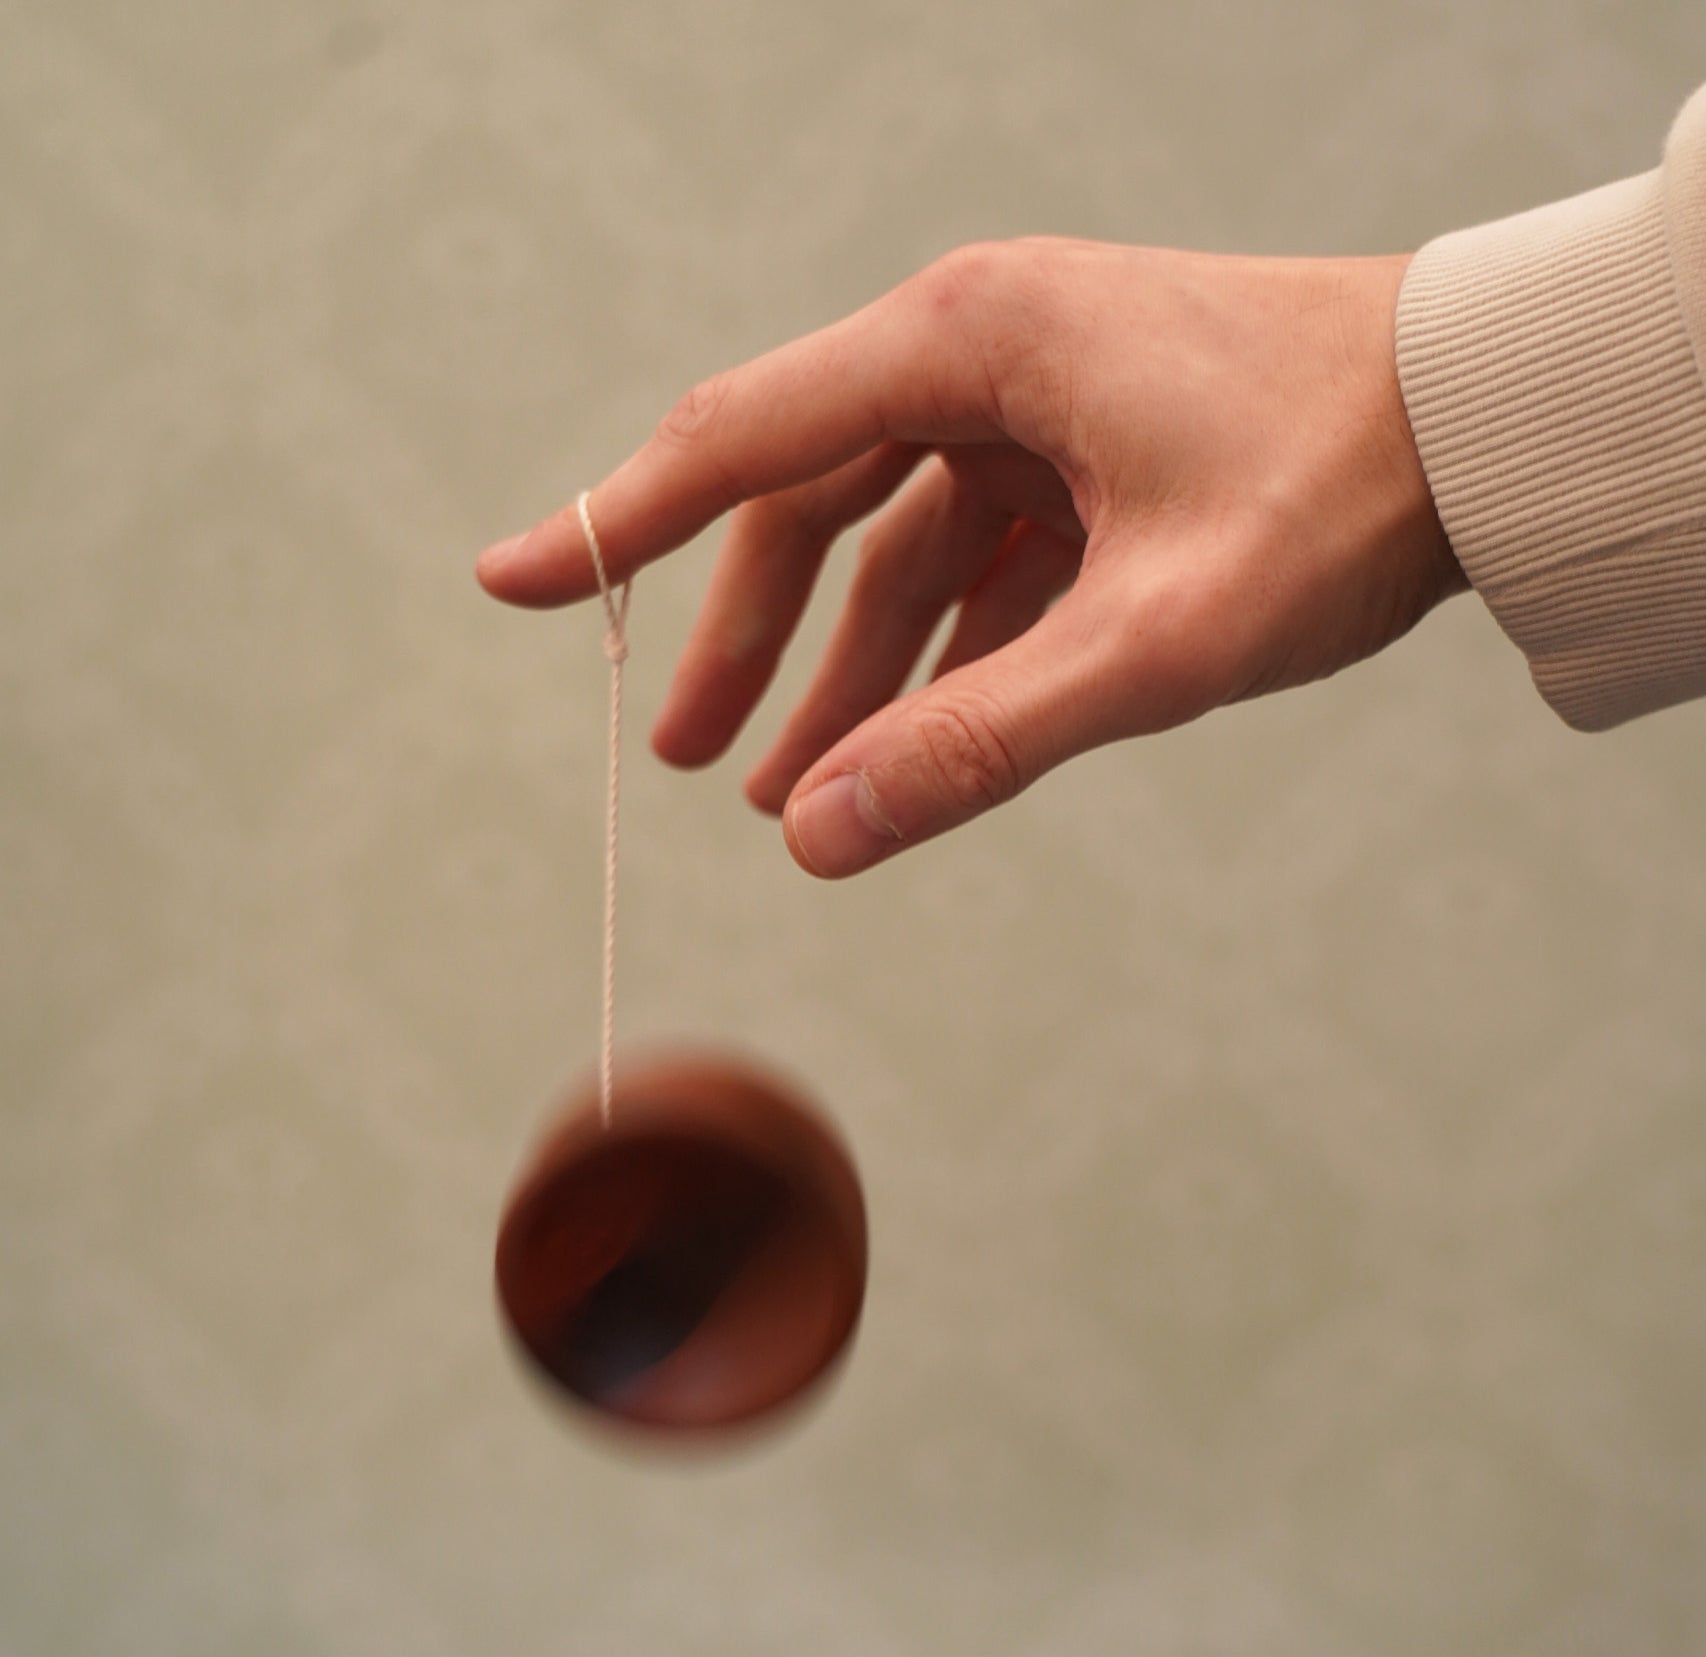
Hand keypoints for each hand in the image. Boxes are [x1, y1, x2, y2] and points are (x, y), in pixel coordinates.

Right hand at [476, 239, 1465, 877]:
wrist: (1497, 421)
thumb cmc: (1340, 488)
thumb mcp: (1152, 640)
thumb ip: (977, 742)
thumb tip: (816, 840)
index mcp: (970, 343)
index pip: (741, 437)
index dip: (608, 522)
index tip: (497, 579)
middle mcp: (984, 349)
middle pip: (808, 501)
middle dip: (744, 640)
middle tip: (685, 762)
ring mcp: (1038, 397)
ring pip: (893, 537)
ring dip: (843, 664)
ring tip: (790, 790)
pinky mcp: (1090, 447)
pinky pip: (977, 550)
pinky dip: (940, 644)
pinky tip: (914, 732)